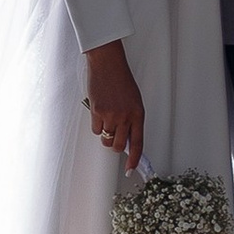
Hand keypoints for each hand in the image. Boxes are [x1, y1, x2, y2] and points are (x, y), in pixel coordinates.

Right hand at [84, 41, 144, 173]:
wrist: (107, 64)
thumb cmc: (121, 80)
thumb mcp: (133, 101)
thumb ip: (131, 120)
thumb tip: (126, 139)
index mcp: (138, 114)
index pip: (137, 143)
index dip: (134, 159)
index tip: (131, 169)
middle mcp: (125, 116)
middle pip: (118, 145)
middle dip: (115, 145)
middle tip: (113, 137)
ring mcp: (110, 115)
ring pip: (105, 138)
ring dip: (105, 134)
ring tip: (107, 118)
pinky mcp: (97, 112)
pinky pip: (95, 129)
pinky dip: (96, 124)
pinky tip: (99, 111)